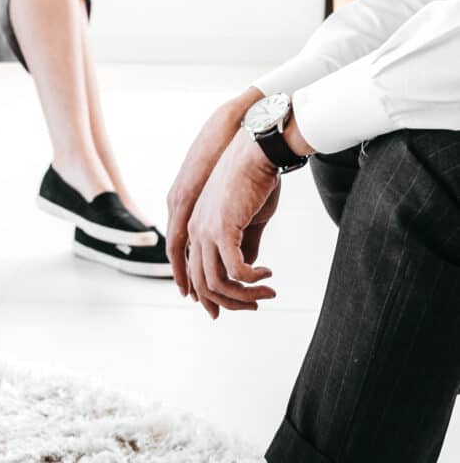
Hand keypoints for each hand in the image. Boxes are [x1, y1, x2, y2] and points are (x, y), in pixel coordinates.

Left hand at [186, 129, 280, 319]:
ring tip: (266, 294)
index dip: (210, 297)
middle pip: (204, 286)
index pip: (195, 274)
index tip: (229, 309)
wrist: (257, 152)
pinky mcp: (222, 230)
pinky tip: (267, 275)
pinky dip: (251, 279)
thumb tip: (247, 270)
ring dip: (244, 295)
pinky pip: (234, 269)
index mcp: (197, 229)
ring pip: (218, 283)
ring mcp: (206, 232)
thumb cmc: (255, 180)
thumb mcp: (248, 218)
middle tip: (256, 305)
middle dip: (230, 303)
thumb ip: (244, 244)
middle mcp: (195, 233)